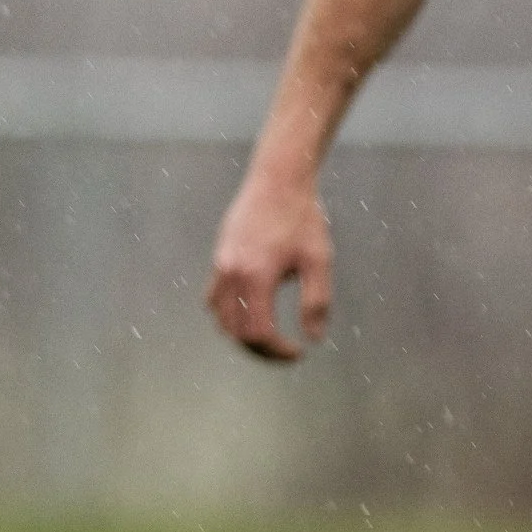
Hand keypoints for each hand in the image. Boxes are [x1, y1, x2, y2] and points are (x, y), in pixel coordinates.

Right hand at [207, 170, 331, 359]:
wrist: (278, 180)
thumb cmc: (302, 219)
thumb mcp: (319, 261)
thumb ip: (316, 302)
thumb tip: (312, 337)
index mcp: (255, 276)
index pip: (257, 331)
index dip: (278, 351)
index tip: (299, 352)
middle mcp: (230, 272)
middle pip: (235, 330)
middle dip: (260, 349)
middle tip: (285, 352)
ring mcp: (220, 263)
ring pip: (219, 316)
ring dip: (241, 334)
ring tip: (268, 337)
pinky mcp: (219, 256)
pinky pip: (213, 297)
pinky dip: (228, 314)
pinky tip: (251, 311)